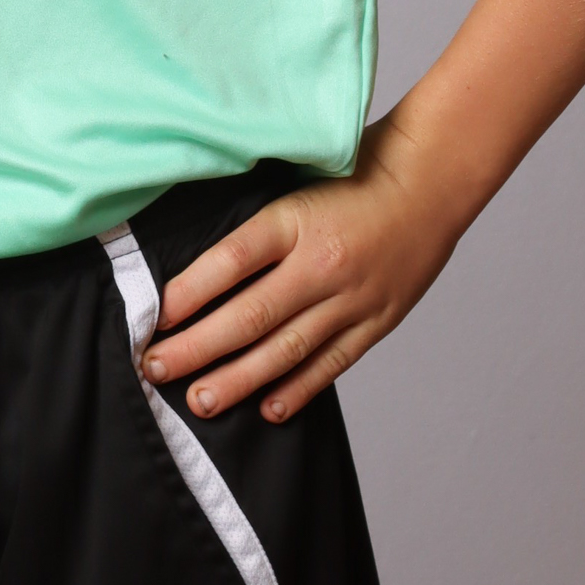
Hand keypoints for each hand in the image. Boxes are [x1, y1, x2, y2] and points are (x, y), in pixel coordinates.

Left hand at [144, 129, 462, 423]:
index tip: (155, 315)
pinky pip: (330, 363)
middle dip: (196, 348)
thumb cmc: (354, 175)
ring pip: (285, 349)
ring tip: (199, 401)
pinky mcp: (375, 322)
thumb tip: (196, 259)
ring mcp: (350, 299)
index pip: (230, 260)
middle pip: (248, 315)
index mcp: (294, 219)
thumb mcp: (295, 178)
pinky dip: (297, 389)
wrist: (429, 184)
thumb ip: (255, 218)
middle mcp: (320, 264)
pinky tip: (267, 409)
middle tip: (155, 369)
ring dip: (237, 380)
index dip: (188, 292)